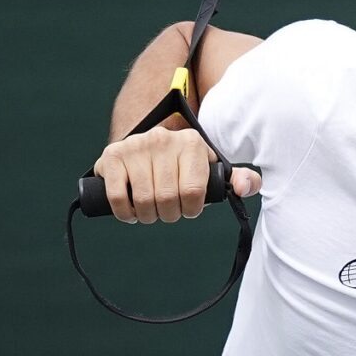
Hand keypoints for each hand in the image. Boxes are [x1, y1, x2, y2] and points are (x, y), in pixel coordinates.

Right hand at [94, 126, 261, 223]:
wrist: (147, 149)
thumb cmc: (185, 168)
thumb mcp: (214, 171)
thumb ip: (241, 180)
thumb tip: (243, 188)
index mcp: (192, 143)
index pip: (193, 191)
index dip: (190, 210)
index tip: (188, 208)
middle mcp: (163, 139)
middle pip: (166, 198)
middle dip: (168, 215)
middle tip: (168, 212)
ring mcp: (135, 145)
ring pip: (143, 200)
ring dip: (148, 216)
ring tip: (151, 211)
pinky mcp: (112, 155)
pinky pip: (117, 195)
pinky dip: (125, 213)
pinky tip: (132, 212)